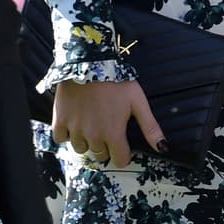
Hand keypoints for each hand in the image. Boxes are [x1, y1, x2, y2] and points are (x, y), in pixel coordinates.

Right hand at [51, 79, 166, 167]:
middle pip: (100, 155)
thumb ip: (150, 127)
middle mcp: (93, 136)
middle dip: (105, 146)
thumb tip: (163, 148)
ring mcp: (75, 129)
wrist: (89, 62)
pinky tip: (74, 123)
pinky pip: (60, 138)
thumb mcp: (138, 102)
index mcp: (113, 133)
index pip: (120, 160)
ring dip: (87, 140)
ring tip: (91, 124)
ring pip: (81, 148)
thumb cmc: (116, 81)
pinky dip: (66, 134)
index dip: (123, 153)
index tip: (122, 144)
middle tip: (106, 128)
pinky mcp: (60, 120)